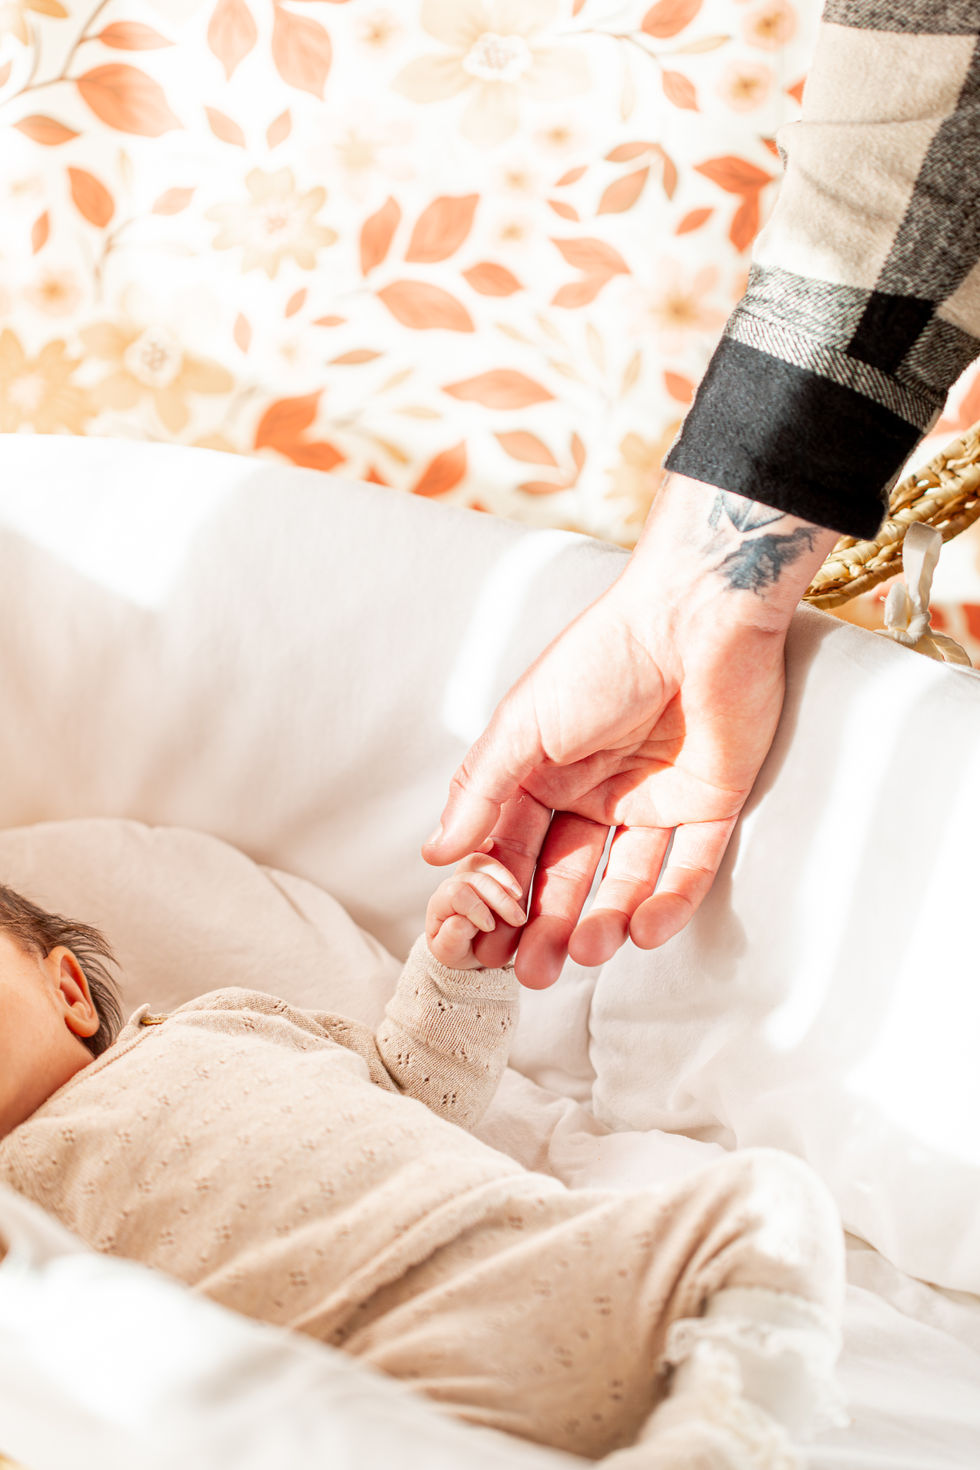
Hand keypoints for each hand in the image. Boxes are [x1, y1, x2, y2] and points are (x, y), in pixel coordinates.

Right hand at [421, 476, 837, 988]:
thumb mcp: (523, 725)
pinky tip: (641, 932)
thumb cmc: (602, 656)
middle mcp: (597, 792)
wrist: (695, 616)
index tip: (483, 940)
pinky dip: (667, 904)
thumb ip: (482, 791)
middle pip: (565, 875)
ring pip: (624, 881)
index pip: (513, 847)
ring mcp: (654, 801)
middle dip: (545, 925)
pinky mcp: (710, 805)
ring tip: (582, 952)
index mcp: (545, 771)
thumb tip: (435, 851)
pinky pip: (688, 869)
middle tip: (531, 971)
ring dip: (602, 922)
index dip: (498, 894)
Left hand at [426, 850, 527, 969]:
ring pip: (482, 863)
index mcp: (440, 904)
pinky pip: (485, 855)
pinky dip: (490, 850)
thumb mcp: (450, 954)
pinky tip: (494, 845)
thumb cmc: (456, 950)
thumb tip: (461, 922)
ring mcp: (467, 875)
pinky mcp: (482, 872)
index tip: (490, 926)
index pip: (456, 894)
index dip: (475, 908)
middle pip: (474, 878)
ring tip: (519, 896)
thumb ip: (452, 940)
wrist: (465, 946)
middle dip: (498, 897)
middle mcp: (452, 885)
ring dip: (504, 877)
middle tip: (518, 919)